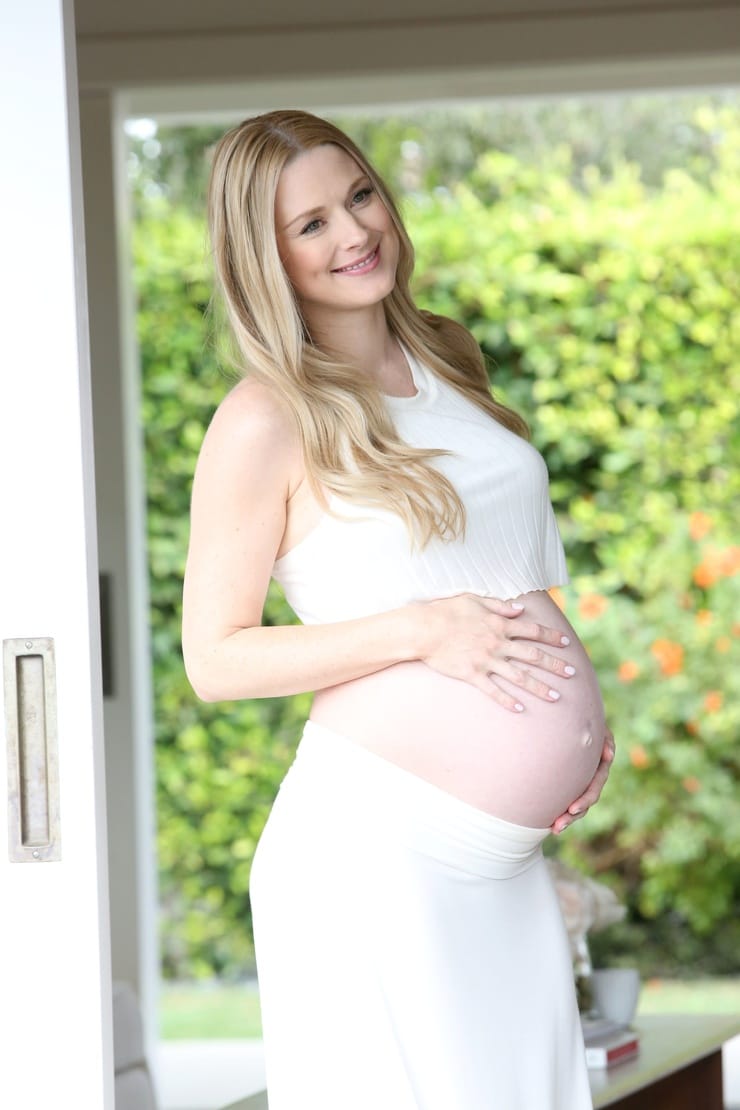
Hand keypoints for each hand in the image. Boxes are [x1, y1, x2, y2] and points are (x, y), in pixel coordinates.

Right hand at [419, 593, 575, 712]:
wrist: (425, 629)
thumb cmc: (447, 611)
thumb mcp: (474, 600)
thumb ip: (499, 605)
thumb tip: (519, 609)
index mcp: (500, 624)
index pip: (532, 631)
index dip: (551, 637)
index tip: (566, 643)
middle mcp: (498, 643)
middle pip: (532, 656)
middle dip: (554, 665)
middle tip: (572, 673)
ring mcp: (486, 660)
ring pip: (519, 676)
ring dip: (539, 687)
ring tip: (556, 697)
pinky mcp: (472, 674)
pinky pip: (494, 690)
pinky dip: (507, 700)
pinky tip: (520, 709)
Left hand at [551, 727, 615, 834]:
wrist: (567, 715)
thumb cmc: (582, 718)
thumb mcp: (596, 726)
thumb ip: (604, 738)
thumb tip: (608, 754)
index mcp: (598, 765)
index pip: (594, 786)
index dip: (584, 799)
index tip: (572, 809)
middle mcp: (591, 776)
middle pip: (585, 801)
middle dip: (573, 815)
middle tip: (558, 826)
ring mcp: (580, 781)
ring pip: (576, 805)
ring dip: (566, 819)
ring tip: (555, 829)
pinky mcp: (567, 782)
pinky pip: (564, 799)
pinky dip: (558, 810)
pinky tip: (548, 822)